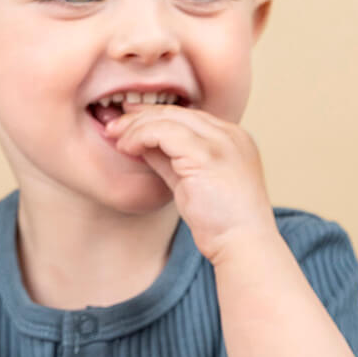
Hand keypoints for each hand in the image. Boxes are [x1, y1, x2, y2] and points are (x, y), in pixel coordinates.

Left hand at [105, 104, 277, 262]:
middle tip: (113, 127)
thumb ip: (170, 161)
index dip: (154, 116)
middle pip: (177, 111)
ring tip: (116, 139)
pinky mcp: (207, 155)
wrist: (244, 245)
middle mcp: (230, 134)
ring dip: (136, 126)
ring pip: (168, 117)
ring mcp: (222, 142)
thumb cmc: (221, 223)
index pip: (188, 115)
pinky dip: (141, 136)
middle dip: (140, 116)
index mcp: (233, 139)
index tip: (129, 124)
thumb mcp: (191, 183)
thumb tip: (143, 145)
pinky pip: (164, 132)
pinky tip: (128, 148)